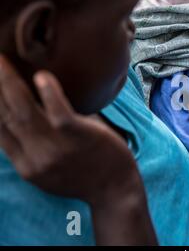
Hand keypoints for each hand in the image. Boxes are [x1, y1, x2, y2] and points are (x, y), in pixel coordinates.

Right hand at [0, 56, 155, 244]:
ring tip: (2, 60)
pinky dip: (50, 93)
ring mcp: (55, 149)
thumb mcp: (51, 168)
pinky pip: (59, 112)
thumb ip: (38, 144)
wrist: (115, 191)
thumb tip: (35, 111)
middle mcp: (34, 158)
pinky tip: (42, 75)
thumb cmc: (87, 172)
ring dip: (9, 82)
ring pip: (25, 111)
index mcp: (26, 165)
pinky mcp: (78, 137)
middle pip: (5, 116)